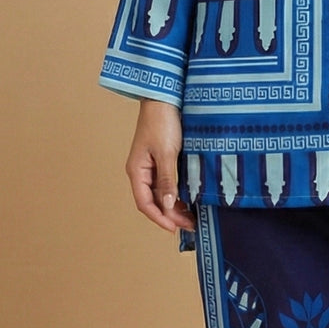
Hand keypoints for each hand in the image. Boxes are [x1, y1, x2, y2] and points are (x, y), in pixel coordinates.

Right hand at [125, 99, 196, 232]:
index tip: (174, 228)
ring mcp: (151, 167)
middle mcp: (142, 172)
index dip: (159, 218)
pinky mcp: (161, 161)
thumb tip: (168, 204)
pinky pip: (167, 184)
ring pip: (161, 194)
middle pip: (153, 202)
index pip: (145, 203)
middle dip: (170, 215)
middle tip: (190, 225)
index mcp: (137, 171)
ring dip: (174, 207)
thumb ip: (168, 179)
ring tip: (192, 217)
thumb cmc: (162, 122)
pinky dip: (176, 194)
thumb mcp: (167, 152)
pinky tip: (188, 200)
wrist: (164, 99)